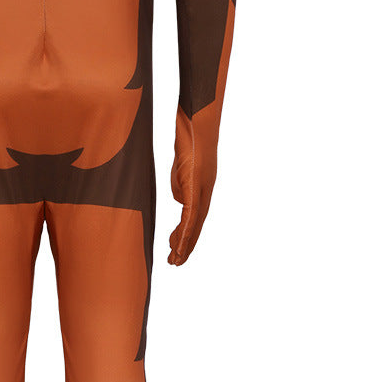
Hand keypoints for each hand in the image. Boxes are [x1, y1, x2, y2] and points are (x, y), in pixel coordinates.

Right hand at [167, 106, 215, 265]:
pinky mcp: (196, 183)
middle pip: (196, 225)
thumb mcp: (181, 166)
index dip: (186, 235)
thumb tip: (180, 201)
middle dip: (186, 245)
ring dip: (185, 244)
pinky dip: (185, 230)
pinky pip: (191, 212)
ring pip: (195, 223)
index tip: (176, 250)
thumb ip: (180, 185)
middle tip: (175, 263)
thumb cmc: (188, 136)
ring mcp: (202, 187)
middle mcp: (205, 190)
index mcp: (201, 186)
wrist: (197, 118)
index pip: (194, 217)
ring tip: (175, 260)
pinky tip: (179, 244)